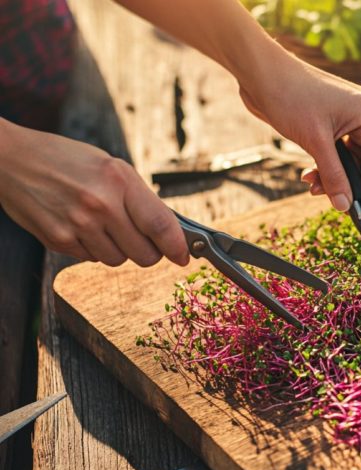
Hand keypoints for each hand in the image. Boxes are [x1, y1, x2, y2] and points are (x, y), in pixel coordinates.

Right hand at [0, 120, 188, 266]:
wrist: (10, 158)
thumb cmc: (66, 160)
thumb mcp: (111, 167)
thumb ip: (140, 199)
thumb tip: (171, 232)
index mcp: (119, 180)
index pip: (161, 225)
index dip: (177, 247)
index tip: (184, 257)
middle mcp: (100, 204)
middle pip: (144, 254)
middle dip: (148, 251)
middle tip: (140, 238)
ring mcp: (77, 225)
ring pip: (118, 260)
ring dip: (118, 250)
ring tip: (102, 224)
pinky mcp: (58, 240)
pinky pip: (92, 259)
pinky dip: (92, 249)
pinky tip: (80, 226)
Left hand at [238, 44, 360, 224]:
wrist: (260, 74)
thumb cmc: (290, 96)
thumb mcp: (315, 142)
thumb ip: (333, 176)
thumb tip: (345, 206)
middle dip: (355, 187)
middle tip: (343, 209)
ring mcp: (351, 119)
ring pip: (354, 162)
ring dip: (336, 179)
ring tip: (315, 188)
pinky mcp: (335, 124)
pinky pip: (340, 154)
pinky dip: (327, 168)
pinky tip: (310, 176)